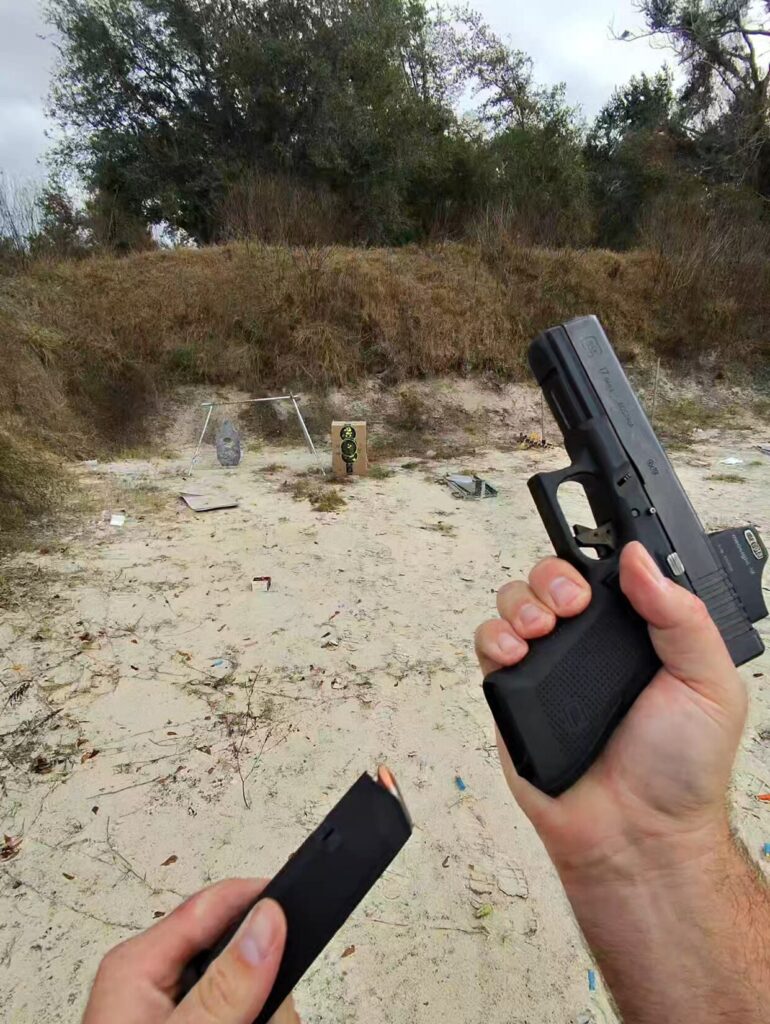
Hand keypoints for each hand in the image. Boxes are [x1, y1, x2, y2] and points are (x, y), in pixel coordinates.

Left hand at [82, 879, 299, 1023]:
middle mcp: (153, 975)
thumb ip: (224, 987)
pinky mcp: (189, 1020)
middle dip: (264, 985)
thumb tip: (267, 921)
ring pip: (250, 982)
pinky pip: (244, 1007)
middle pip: (240, 948)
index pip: (215, 902)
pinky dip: (255, 1019)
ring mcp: (172, 1004)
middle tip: (266, 1016)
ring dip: (264, 1011)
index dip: (264, 898)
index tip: (310, 905)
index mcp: (137, 962)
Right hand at [475, 542, 746, 880]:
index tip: (599, 580)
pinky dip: (494, 637)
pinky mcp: (513, 696)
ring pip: (515, 603)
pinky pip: (488, 647)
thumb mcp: (708, 682)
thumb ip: (681, 615)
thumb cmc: (680, 772)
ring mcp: (548, 669)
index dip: (594, 565)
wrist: (636, 835)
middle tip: (571, 606)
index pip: (605, 576)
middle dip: (552, 578)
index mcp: (636, 636)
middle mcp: (588, 646)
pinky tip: (516, 652)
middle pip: (550, 580)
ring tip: (541, 629)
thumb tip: (641, 560)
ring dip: (521, 603)